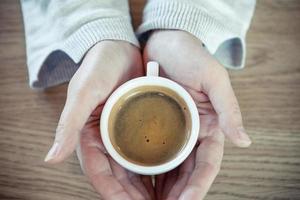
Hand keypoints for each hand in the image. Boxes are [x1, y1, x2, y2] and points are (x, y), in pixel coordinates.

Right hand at [44, 41, 154, 198]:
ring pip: (135, 170)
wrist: (118, 47)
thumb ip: (69, 124)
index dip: (114, 194)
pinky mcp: (139, 127)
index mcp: (89, 137)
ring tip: (165, 199)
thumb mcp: (84, 92)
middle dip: (134, 197)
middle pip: (120, 178)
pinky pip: (148, 153)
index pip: (100, 174)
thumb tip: (51, 158)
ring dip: (146, 188)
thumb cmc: (99, 66)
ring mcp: (123, 136)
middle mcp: (106, 140)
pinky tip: (169, 178)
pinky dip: (156, 168)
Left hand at [143, 30, 251, 199]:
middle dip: (177, 193)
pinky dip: (147, 170)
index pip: (207, 163)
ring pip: (169, 168)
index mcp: (209, 125)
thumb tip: (244, 141)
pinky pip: (151, 152)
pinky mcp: (153, 125)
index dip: (198, 185)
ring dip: (163, 188)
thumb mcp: (213, 78)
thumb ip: (228, 109)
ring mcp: (172, 131)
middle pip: (186, 172)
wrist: (164, 42)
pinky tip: (139, 182)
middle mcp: (191, 132)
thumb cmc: (190, 55)